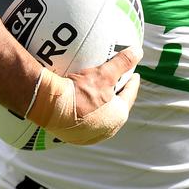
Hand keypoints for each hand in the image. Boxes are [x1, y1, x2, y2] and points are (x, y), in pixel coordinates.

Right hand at [28, 46, 143, 143]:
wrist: (49, 105)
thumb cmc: (80, 91)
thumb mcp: (105, 73)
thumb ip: (123, 62)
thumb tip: (138, 52)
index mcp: (118, 116)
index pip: (130, 94)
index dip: (132, 82)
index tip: (133, 74)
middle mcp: (107, 130)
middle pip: (118, 107)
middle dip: (119, 95)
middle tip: (119, 83)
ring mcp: (91, 136)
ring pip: (103, 117)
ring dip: (104, 106)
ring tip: (101, 94)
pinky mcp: (75, 137)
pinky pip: (87, 122)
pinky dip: (89, 113)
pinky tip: (84, 105)